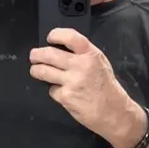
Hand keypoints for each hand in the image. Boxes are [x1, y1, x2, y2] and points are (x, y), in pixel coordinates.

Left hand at [29, 28, 146, 147]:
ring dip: (36, 70)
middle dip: (37, 54)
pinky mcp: (66, 96)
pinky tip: (62, 93)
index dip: (55, 35)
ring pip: (43, 71)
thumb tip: (62, 49)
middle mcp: (81, 65)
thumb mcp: (101, 64)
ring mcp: (72, 81)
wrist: (114, 112)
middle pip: (49, 54)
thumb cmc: (107, 88)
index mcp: (91, 54)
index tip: (49, 38)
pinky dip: (54, 91)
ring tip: (36, 71)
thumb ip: (83, 55)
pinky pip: (51, 90)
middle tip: (34, 56)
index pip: (69, 37)